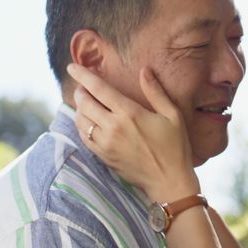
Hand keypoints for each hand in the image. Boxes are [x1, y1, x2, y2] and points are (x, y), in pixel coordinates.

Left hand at [68, 63, 200, 201]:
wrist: (169, 181)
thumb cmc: (175, 147)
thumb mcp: (172, 115)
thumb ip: (155, 91)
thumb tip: (145, 70)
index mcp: (130, 113)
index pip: (98, 89)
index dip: (83, 75)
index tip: (72, 67)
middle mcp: (113, 127)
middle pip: (84, 103)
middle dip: (80, 91)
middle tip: (83, 87)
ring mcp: (106, 143)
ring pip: (80, 120)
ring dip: (79, 108)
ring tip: (85, 103)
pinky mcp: (103, 156)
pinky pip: (83, 137)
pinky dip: (81, 126)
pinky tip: (88, 122)